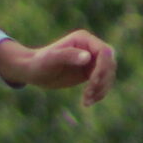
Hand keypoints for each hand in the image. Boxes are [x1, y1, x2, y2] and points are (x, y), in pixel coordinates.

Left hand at [0, 30, 117, 106]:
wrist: (33, 71)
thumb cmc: (39, 62)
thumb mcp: (52, 59)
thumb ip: (68, 56)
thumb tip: (88, 57)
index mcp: (84, 39)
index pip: (105, 52)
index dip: (103, 68)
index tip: (92, 82)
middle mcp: (90, 48)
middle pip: (110, 64)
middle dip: (102, 80)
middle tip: (88, 95)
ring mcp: (92, 60)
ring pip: (108, 75)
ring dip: (101, 89)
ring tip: (86, 101)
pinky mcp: (90, 72)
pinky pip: (102, 83)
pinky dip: (98, 93)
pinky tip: (87, 102)